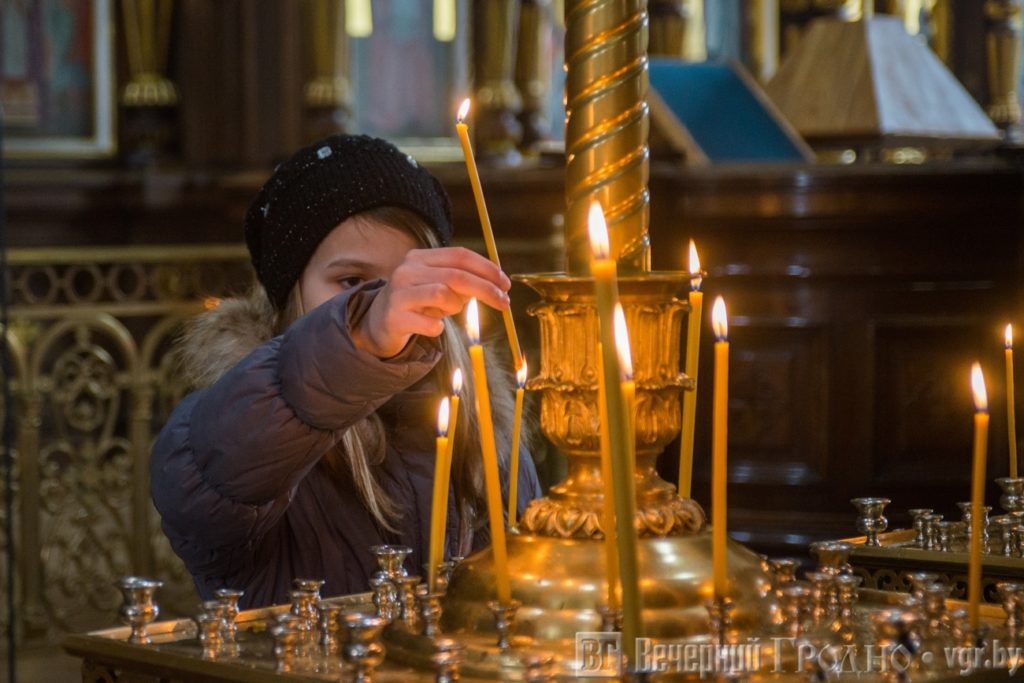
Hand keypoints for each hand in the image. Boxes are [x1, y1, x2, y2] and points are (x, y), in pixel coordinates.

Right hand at [351, 247, 510, 357]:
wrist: (379, 323)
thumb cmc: (418, 302)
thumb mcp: (437, 284)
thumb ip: (462, 280)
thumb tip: (497, 284)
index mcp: (420, 257)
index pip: (460, 256)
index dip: (487, 268)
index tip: (506, 284)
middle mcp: (407, 270)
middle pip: (456, 276)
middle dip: (486, 290)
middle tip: (505, 303)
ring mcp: (399, 293)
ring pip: (444, 295)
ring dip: (455, 307)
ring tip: (447, 312)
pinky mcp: (395, 317)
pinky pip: (431, 324)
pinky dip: (438, 327)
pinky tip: (432, 326)